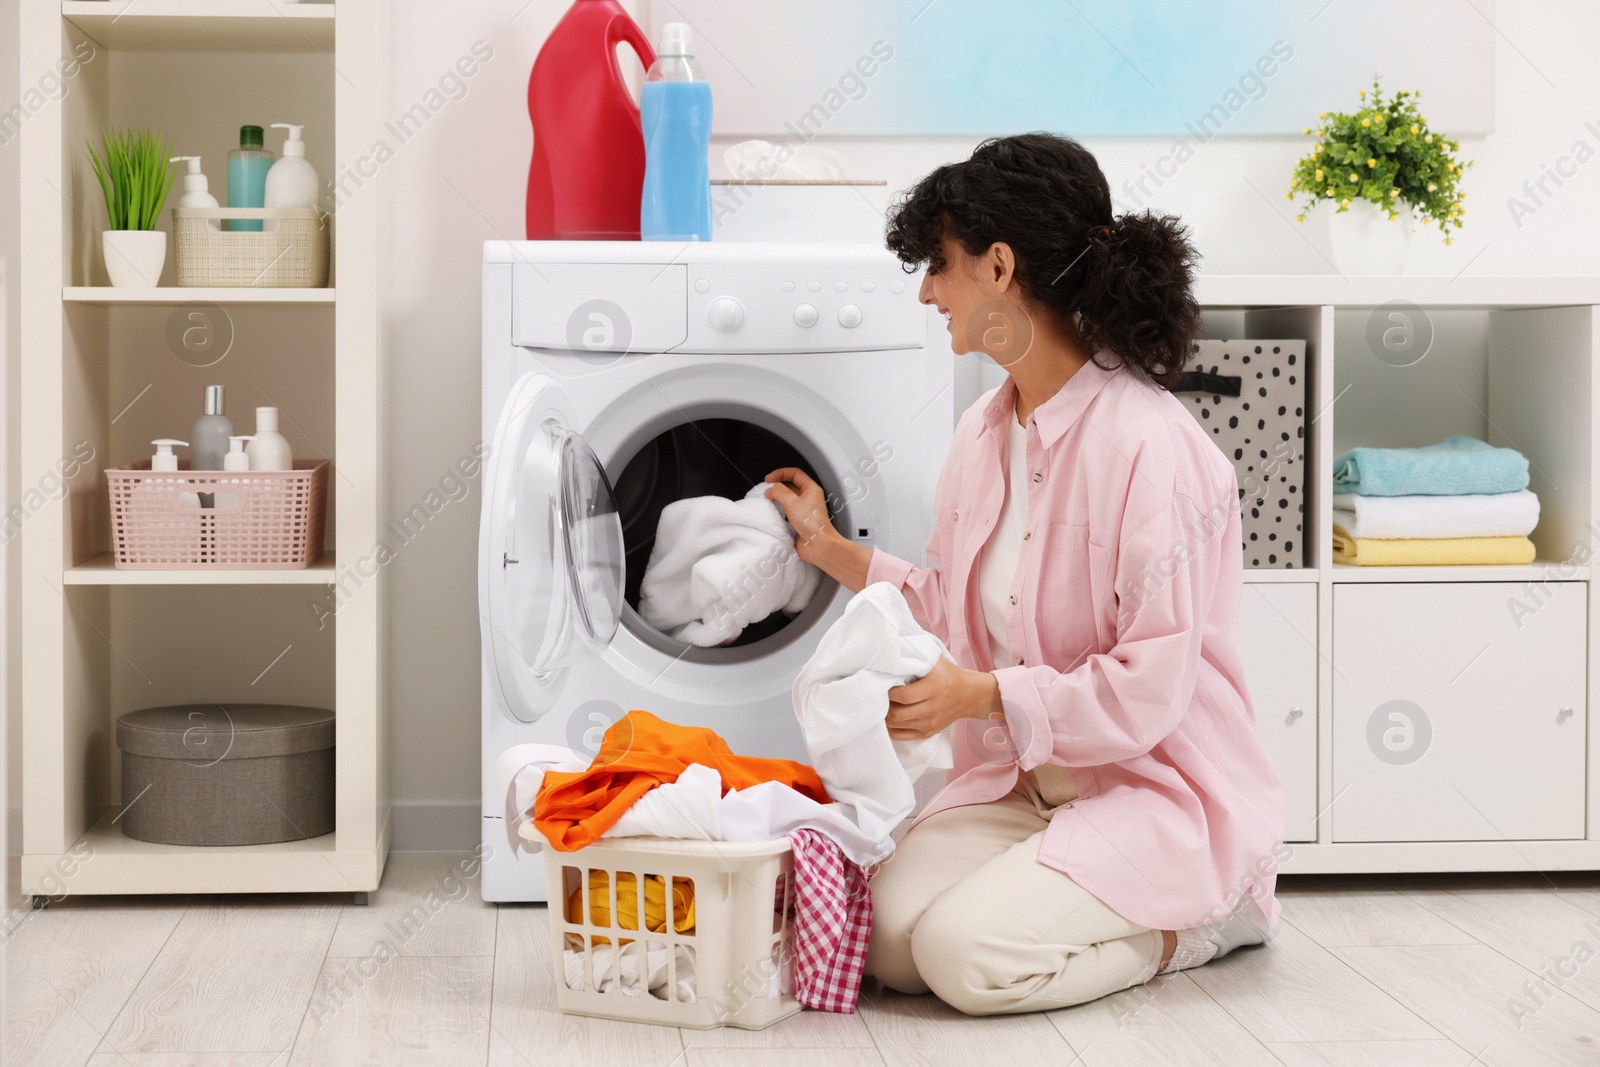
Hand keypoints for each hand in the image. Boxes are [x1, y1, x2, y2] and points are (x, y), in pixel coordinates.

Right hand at [763, 467, 840, 565]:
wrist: (818, 545)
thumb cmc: (812, 524)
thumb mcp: (792, 502)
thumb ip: (779, 491)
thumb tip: (770, 490)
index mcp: (811, 489)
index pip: (794, 473)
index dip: (780, 473)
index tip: (769, 479)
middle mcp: (808, 498)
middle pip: (790, 485)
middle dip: (777, 486)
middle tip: (767, 490)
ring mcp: (803, 509)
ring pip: (787, 498)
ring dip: (777, 498)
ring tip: (768, 501)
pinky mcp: (798, 520)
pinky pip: (786, 511)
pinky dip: (778, 510)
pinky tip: (773, 513)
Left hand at [885, 657, 1002, 739]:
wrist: (969, 694)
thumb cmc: (948, 675)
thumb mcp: (935, 661)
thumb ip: (914, 659)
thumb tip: (890, 659)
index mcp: (933, 689)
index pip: (903, 696)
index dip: (889, 691)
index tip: (886, 684)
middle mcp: (932, 709)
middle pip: (897, 714)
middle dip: (884, 705)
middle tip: (882, 696)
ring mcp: (929, 723)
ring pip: (895, 726)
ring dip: (886, 715)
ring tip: (886, 704)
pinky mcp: (927, 732)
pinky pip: (900, 736)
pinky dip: (891, 728)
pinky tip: (891, 717)